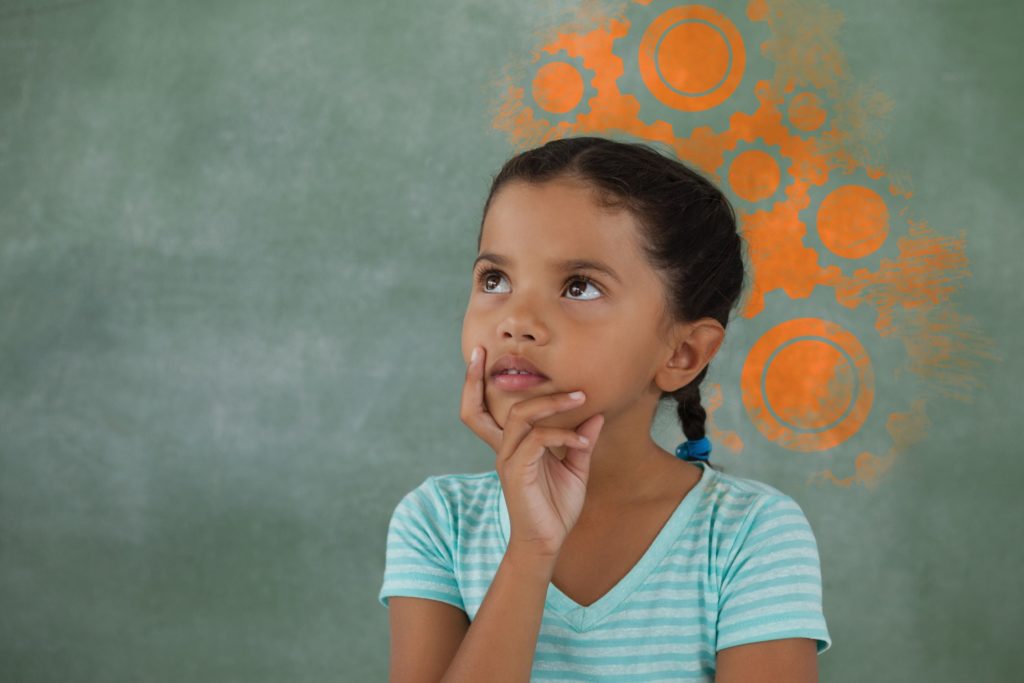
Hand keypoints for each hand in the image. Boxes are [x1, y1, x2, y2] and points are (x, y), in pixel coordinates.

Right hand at [460, 345, 604, 557]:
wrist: (547, 543)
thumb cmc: (556, 507)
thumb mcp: (575, 469)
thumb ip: (581, 441)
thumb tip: (596, 414)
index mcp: (514, 445)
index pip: (491, 407)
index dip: (479, 382)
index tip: (480, 353)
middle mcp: (506, 448)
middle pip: (500, 405)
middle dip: (498, 381)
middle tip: (534, 364)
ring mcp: (509, 459)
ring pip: (521, 416)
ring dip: (552, 403)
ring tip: (579, 397)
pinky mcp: (517, 472)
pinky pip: (538, 440)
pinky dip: (563, 435)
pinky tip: (581, 439)